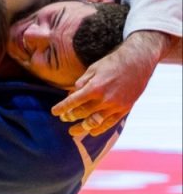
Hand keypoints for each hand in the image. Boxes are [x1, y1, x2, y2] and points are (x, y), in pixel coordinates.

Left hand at [52, 31, 168, 136]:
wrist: (138, 61)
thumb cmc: (112, 63)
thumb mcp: (93, 69)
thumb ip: (81, 83)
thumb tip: (72, 95)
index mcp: (94, 88)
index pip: (72, 102)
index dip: (61, 108)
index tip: (54, 112)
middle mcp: (105, 99)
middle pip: (82, 113)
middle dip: (70, 116)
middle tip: (64, 118)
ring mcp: (116, 106)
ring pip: (95, 122)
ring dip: (82, 128)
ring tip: (72, 131)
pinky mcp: (125, 109)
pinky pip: (110, 123)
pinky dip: (99, 129)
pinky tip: (91, 132)